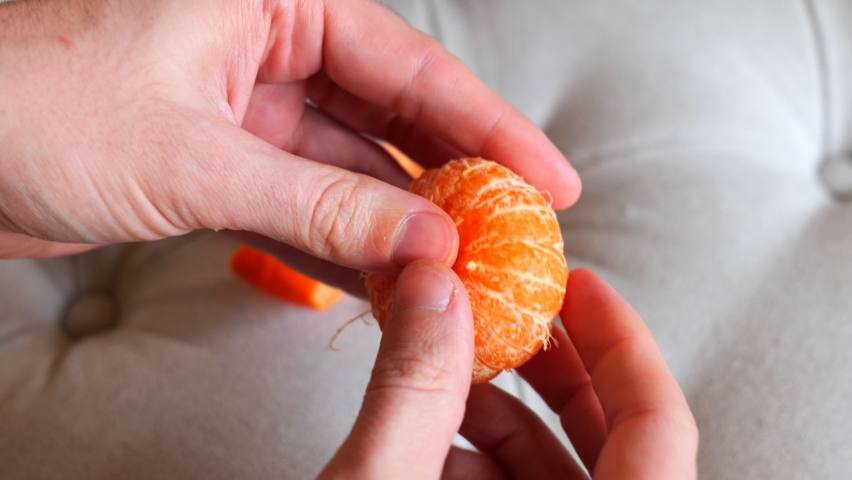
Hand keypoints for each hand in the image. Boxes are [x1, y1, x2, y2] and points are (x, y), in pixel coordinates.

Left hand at [0, 0, 579, 290]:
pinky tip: (390, 272)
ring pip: (349, 164)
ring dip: (401, 218)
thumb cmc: (27, 106)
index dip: (488, 126)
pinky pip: (304, 197)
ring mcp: (244, 103)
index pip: (408, 65)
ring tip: (461, 266)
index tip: (546, 176)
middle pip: (391, 113)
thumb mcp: (197, 159)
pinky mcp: (219, 157)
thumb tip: (426, 239)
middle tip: (514, 229)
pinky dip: (344, 237)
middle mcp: (264, 40)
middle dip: (453, 176)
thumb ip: (321, 206)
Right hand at [319, 266, 697, 478]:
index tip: (582, 286)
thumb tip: (434, 288)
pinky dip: (475, 461)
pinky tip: (421, 439)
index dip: (622, 342)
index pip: (659, 426)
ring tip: (440, 380)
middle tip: (510, 320)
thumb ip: (410, 390)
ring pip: (559, 472)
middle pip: (614, 442)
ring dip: (500, 416)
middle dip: (551, 371)